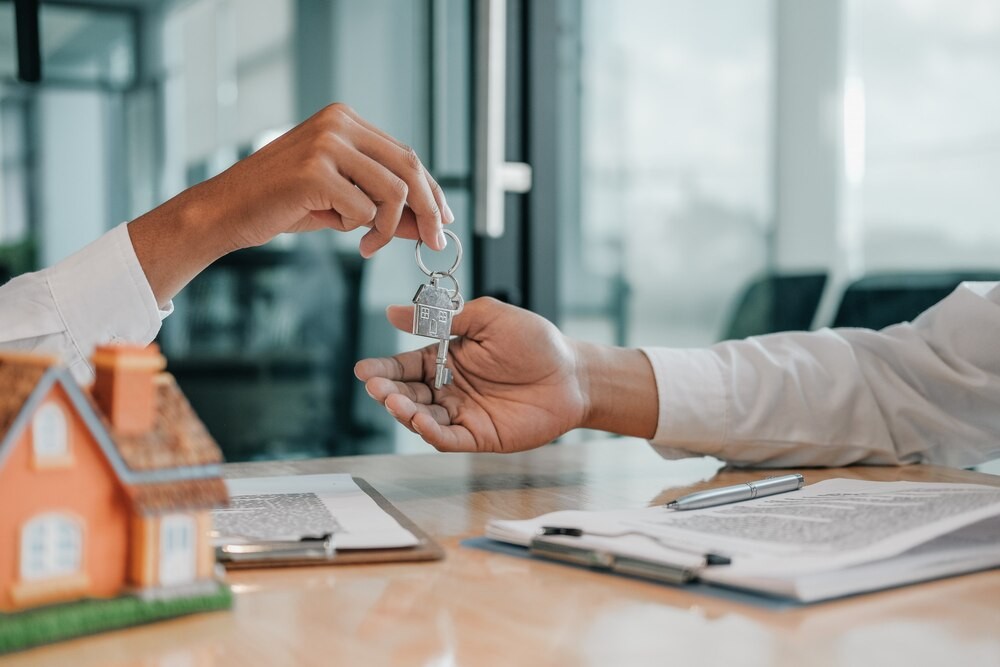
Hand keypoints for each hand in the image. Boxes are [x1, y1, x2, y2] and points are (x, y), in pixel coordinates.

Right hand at [129, 103, 451, 303]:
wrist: (225, 211)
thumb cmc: (282, 204)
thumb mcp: (342, 200)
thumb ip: (384, 205)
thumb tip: (429, 223)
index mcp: (344, 120)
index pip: (406, 155)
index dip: (431, 190)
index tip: (443, 219)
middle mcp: (338, 123)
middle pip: (408, 169)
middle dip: (427, 211)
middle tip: (433, 241)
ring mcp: (326, 144)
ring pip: (392, 192)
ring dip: (387, 228)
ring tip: (367, 243)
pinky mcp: (315, 171)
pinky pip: (363, 210)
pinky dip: (356, 227)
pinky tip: (334, 227)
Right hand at [354, 298, 658, 451]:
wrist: (573, 374)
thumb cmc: (536, 342)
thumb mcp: (488, 318)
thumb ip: (445, 318)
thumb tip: (395, 311)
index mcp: (447, 357)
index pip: (406, 365)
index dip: (383, 369)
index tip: (364, 370)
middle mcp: (449, 388)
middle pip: (408, 394)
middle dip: (388, 392)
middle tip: (378, 388)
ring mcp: (463, 414)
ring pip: (423, 418)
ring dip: (405, 412)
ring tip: (397, 402)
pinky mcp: (479, 436)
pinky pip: (449, 439)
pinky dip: (431, 433)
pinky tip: (422, 423)